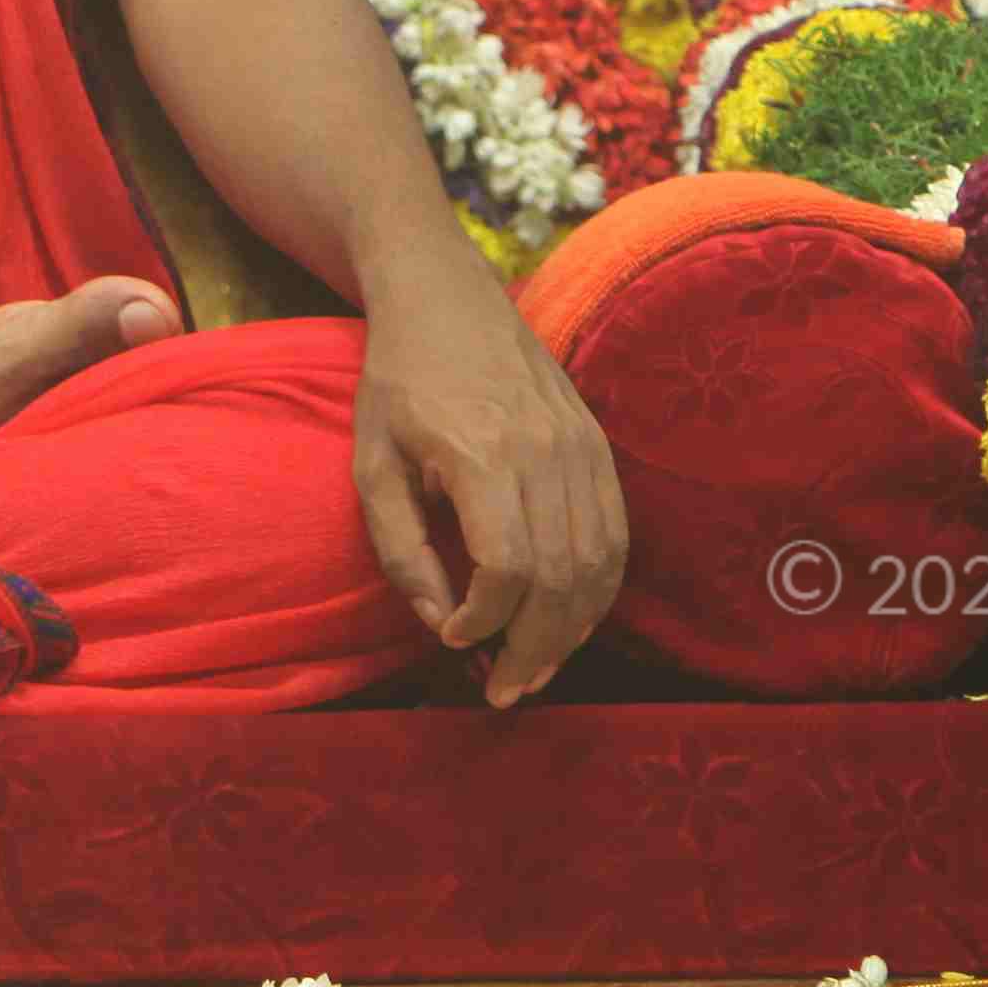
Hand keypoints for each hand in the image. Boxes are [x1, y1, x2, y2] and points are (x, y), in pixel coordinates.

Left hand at [347, 245, 627, 706]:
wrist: (445, 296)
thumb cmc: (399, 381)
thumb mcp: (371, 463)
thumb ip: (400, 548)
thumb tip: (441, 620)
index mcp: (482, 452)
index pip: (507, 566)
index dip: (485, 620)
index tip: (454, 638)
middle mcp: (544, 450)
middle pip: (561, 577)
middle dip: (535, 648)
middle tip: (503, 690)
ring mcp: (581, 445)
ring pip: (598, 563)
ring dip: (573, 631)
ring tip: (536, 669)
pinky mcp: (599, 445)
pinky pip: (616, 534)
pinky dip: (599, 589)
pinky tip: (570, 621)